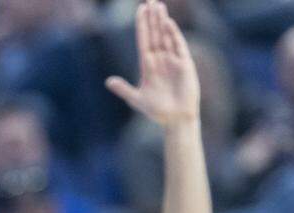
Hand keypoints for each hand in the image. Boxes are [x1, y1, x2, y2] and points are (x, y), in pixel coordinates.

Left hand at [106, 0, 199, 127]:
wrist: (175, 119)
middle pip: (154, 34)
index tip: (140, 10)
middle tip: (150, 0)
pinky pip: (178, 46)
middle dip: (152, 18)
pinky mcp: (184, 64)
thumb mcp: (137, 99)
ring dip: (162, 22)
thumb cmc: (157, 111)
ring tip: (158, 6)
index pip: (143, 40)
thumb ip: (123, 89)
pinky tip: (167, 24)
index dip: (141, 25)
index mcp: (147, 65)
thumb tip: (108, 81)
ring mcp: (172, 60)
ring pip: (166, 36)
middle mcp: (160, 59)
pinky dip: (173, 34)